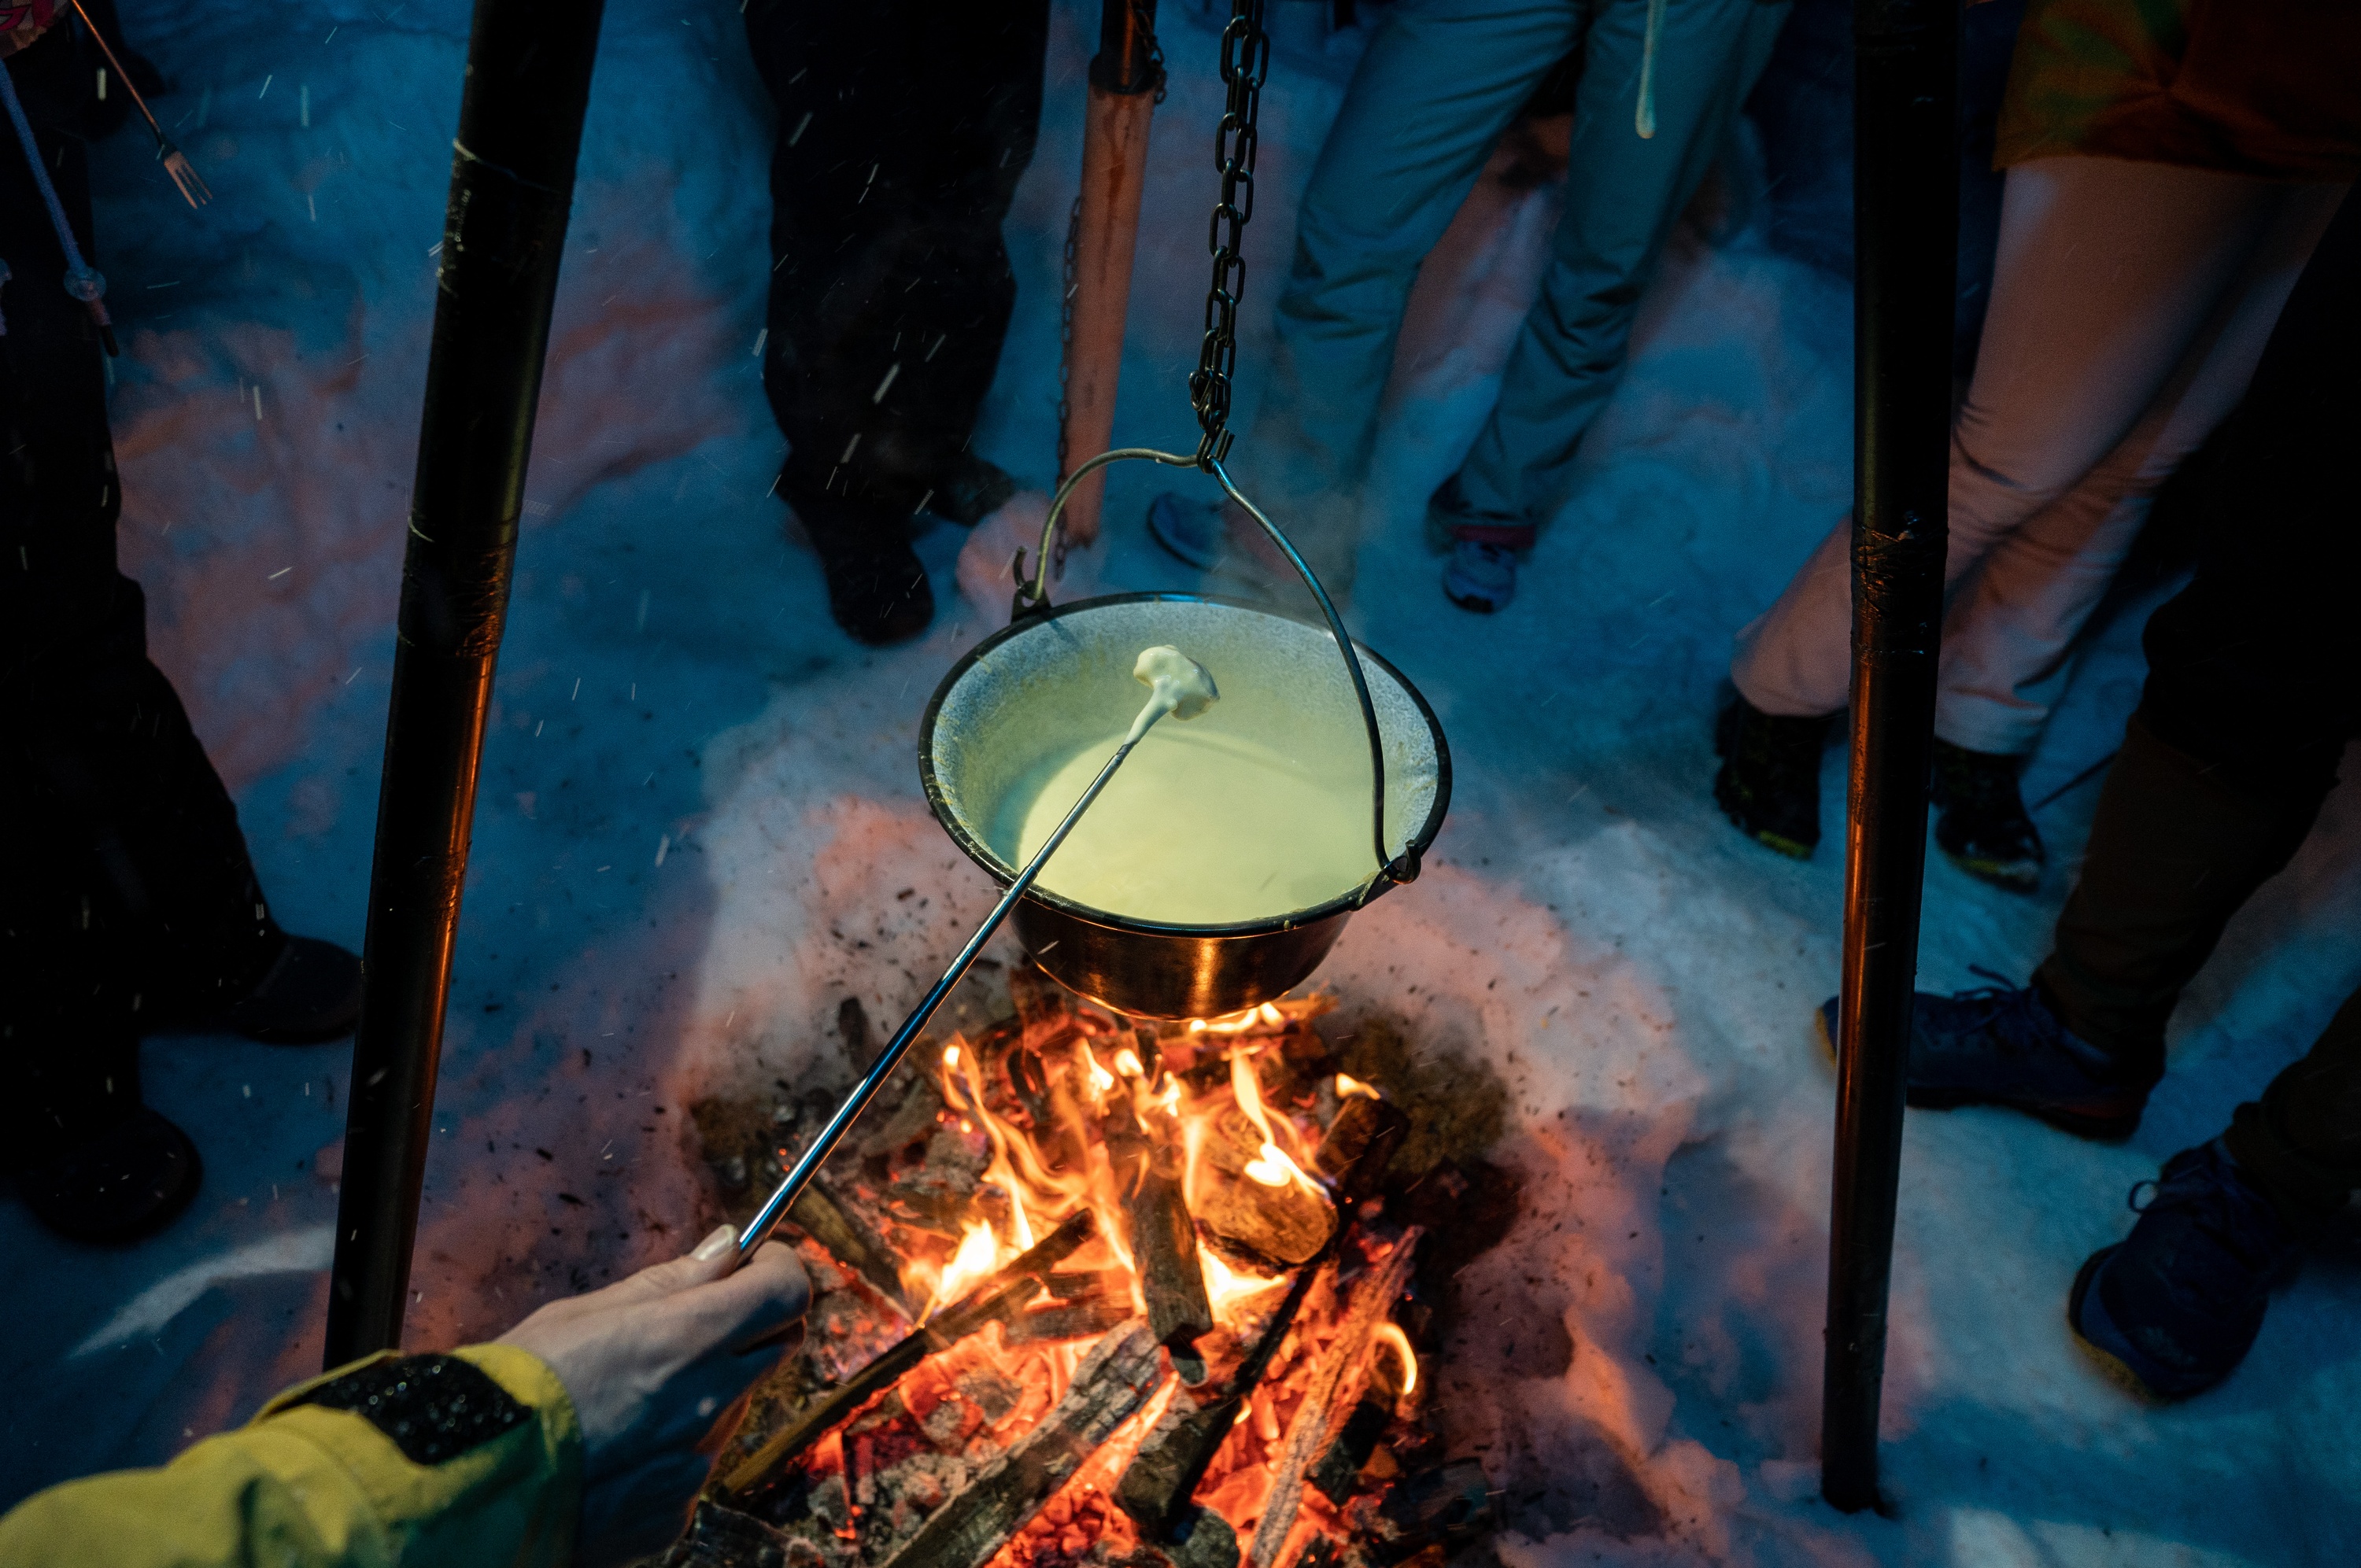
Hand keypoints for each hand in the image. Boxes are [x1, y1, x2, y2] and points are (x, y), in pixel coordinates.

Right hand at [499, 1226, 808, 1565]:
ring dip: (705, 1391)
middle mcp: (708, 1402)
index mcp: (689, 1338)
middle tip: (693, 1322)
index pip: (787, 1293)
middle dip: (748, 1327)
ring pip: (731, 1409)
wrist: (469, 1487)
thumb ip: (672, 1281)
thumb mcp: (588, 1311)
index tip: (754, 1266)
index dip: (777, 1273)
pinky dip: (671, 1450)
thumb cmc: (519, 1385)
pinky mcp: (675, 1513)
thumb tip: (729, 1247)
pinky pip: (693, 1467)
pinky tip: (616, 1448)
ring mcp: (695, 1464)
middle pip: (775, 1348)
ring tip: (628, 1396)